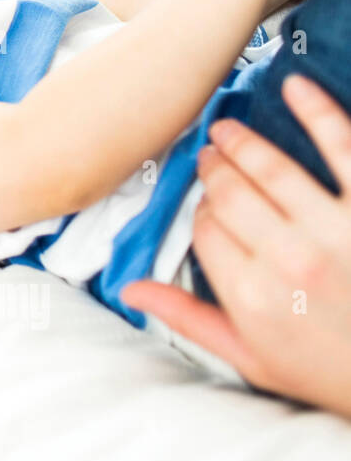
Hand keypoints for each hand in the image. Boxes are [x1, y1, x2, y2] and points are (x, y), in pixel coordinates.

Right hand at [121, 74, 350, 417]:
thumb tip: (130, 290)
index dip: (201, 213)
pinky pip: (342, 148)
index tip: (207, 209)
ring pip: (272, 170)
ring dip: (243, 143)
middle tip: (209, 156)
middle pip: (230, 196)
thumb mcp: (252, 360)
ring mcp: (333, 232)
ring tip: (228, 129)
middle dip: (214, 172)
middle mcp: (287, 260)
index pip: (205, 230)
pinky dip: (317, 113)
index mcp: (250, 295)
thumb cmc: (332, 372)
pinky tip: (297, 88)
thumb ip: (189, 319)